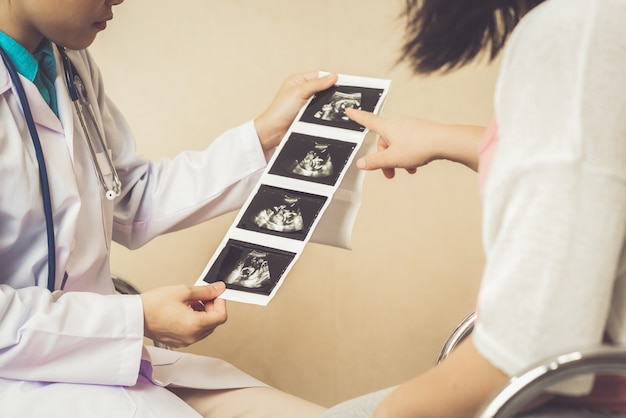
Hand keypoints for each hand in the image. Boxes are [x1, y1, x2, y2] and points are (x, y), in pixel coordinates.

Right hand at [141, 283, 226, 347]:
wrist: (135, 316)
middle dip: (211, 307)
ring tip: (190, 302)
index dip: (220, 303)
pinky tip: (184, 311)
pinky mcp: (178, 342)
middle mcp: (192, 336)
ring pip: (205, 328)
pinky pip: (194, 332)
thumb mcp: (183, 291)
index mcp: (195, 325)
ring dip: (203, 314)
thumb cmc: (153, 305)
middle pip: (214, 322)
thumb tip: (218, 289)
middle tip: (202, 296)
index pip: (221, 316)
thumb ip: (205, 291)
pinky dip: (194, 321)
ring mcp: (185, 341)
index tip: (215, 295)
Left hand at [254, 71, 338, 150]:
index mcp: (298, 80)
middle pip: (322, 88)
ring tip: (328, 105)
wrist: (274, 131)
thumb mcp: (299, 92)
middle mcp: (301, 90)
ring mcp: (305, 103)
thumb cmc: (279, 111)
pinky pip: (320, 111)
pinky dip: (323, 112)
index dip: (330, 78)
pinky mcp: (307, 114)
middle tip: (337, 95)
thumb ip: (317, 84)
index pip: (319, 75)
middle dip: (328, 91)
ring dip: (325, 103)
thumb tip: (333, 76)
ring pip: (322, 100)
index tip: (341, 82)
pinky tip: (324, 113)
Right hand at [346, 108, 483, 177]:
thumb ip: (374, 162)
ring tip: (406, 170)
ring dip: (398, 159)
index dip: (357, 117)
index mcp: (387, 127)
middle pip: (384, 141)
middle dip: (385, 158)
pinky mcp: (420, 132)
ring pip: (397, 144)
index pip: (367, 121)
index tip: (349, 111)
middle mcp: (398, 124)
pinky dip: (408, 155)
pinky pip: (408, 144)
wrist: (444, 141)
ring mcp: (410, 127)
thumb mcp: (391, 159)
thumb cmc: (419, 146)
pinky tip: (415, 166)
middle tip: (390, 173)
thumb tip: (361, 164)